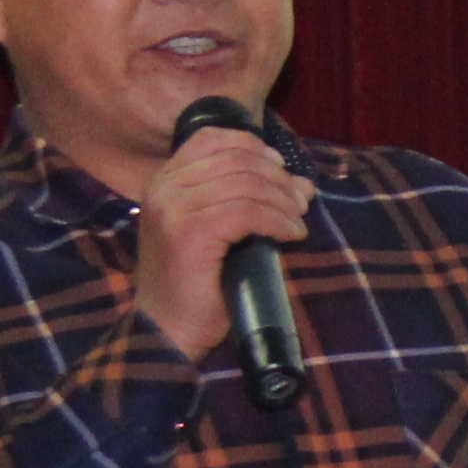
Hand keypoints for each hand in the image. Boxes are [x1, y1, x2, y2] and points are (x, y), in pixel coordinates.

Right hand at [131, 120, 309, 362]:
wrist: (166, 330)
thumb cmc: (196, 283)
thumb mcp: (220, 231)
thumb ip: (250, 200)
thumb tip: (302, 185)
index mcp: (164, 180)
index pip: (212, 138)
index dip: (255, 147)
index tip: (282, 170)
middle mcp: (164, 188)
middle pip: (236, 159)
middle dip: (279, 178)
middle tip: (301, 202)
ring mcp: (174, 209)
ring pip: (246, 184)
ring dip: (283, 202)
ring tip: (298, 222)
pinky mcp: (190, 234)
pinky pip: (247, 212)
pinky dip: (278, 221)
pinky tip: (292, 235)